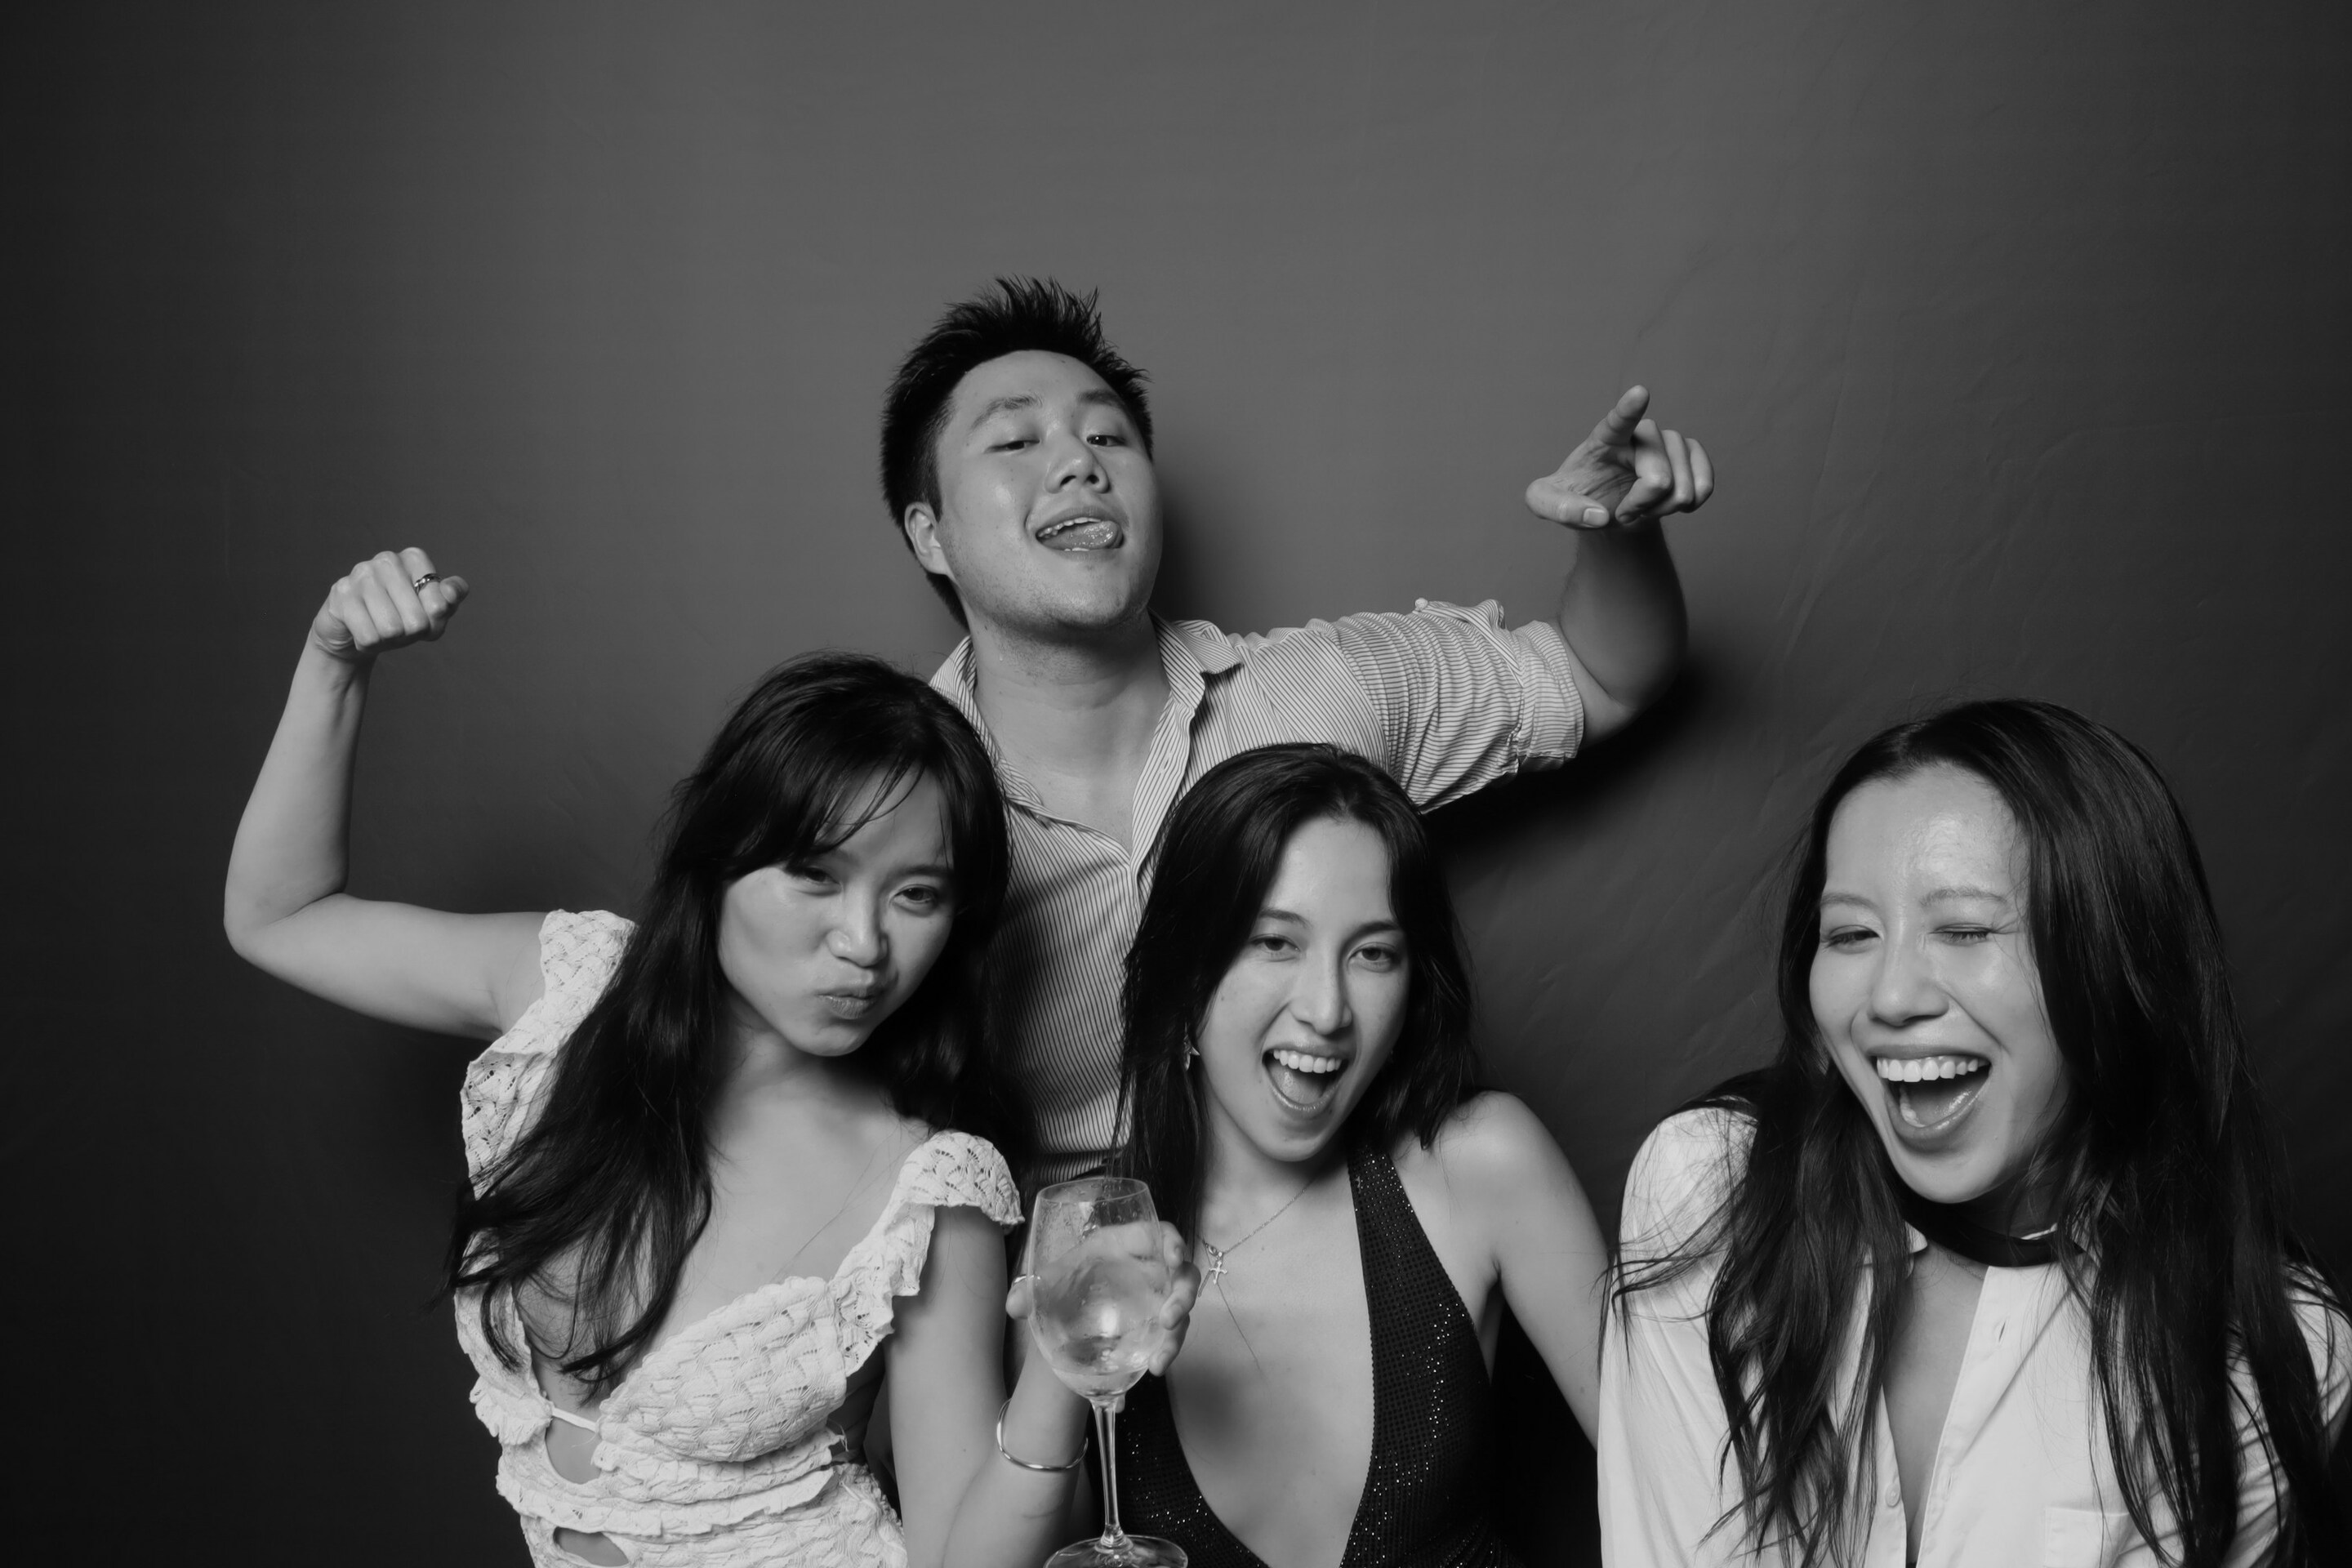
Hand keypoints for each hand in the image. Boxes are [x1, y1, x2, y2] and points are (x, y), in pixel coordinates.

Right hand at [311, 548, 469, 662]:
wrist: (354, 631)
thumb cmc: (399, 618)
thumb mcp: (431, 613)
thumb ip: (450, 601)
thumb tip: (451, 593)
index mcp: (414, 558)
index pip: (440, 606)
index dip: (434, 623)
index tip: (422, 617)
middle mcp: (388, 560)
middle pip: (417, 621)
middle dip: (410, 634)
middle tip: (398, 626)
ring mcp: (361, 574)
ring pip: (392, 630)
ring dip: (389, 640)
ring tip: (380, 628)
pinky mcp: (341, 595)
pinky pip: (369, 637)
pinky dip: (369, 644)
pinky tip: (362, 631)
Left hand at [1006, 1220, 1201, 1377]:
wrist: (1065, 1314)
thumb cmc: (1063, 1284)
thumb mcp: (1049, 1285)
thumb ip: (1031, 1292)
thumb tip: (1014, 1305)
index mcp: (1122, 1246)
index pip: (1156, 1233)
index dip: (1171, 1240)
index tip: (1174, 1257)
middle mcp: (1146, 1269)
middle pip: (1182, 1274)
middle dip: (1182, 1295)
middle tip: (1168, 1318)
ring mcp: (1155, 1297)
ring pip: (1182, 1307)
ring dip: (1177, 1331)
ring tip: (1160, 1357)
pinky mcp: (1156, 1323)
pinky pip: (1172, 1333)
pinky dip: (1168, 1350)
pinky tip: (1156, 1367)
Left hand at [1525, 386, 1714, 529]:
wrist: (1607, 507)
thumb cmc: (1577, 496)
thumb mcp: (1547, 502)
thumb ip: (1556, 507)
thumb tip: (1598, 515)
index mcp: (1605, 437)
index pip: (1618, 421)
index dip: (1629, 409)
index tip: (1640, 394)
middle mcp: (1640, 434)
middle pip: (1658, 477)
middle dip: (1642, 506)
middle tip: (1623, 512)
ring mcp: (1669, 442)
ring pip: (1683, 487)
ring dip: (1662, 510)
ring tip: (1642, 507)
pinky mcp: (1691, 456)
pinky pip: (1705, 485)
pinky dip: (1689, 506)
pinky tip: (1671, 505)